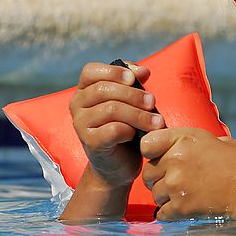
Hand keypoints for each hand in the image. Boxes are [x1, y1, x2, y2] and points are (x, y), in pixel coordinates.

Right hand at [68, 61, 165, 187]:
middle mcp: (77, 105)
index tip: (135, 78)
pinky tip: (139, 134)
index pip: (90, 71)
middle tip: (153, 102)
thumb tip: (143, 70)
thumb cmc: (126, 129)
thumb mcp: (130, 103)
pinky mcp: (90, 142)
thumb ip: (134, 84)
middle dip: (134, 94)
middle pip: (104, 90)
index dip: (114, 71)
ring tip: (157, 121)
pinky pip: (113, 129)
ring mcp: (80, 124)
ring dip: (139, 114)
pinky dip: (131, 130)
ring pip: (111, 109)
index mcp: (85, 91)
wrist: (118, 165)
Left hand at [141, 128, 235, 220]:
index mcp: (185, 139)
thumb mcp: (222, 142)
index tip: (159, 157)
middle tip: (175, 181)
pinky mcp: (180, 207)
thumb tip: (185, 145)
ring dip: (165, 196)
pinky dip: (171, 213)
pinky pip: (162, 213)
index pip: (147, 143)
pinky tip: (185, 209)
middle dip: (158, 177)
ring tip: (184, 196)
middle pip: (148, 172)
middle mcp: (176, 160)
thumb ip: (197, 143)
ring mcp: (176, 185)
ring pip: (155, 194)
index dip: (151, 151)